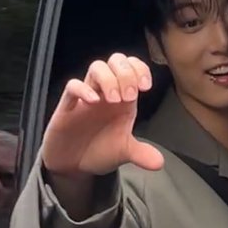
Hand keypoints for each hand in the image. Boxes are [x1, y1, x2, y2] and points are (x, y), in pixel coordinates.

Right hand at [42, 54, 163, 177]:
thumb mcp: (124, 152)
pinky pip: (72, 86)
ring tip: (114, 100)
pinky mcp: (67, 106)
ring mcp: (86, 96)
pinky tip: (94, 101)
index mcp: (123, 97)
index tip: (145, 86)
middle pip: (116, 61)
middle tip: (129, 96)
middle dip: (126, 73)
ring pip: (96, 67)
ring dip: (108, 78)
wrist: (73, 166)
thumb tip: (159, 163)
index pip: (132, 67)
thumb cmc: (99, 150)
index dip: (140, 69)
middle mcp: (105, 92)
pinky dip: (83, 89)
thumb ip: (141, 154)